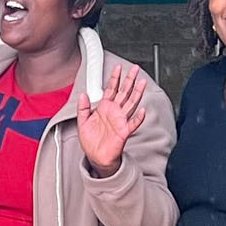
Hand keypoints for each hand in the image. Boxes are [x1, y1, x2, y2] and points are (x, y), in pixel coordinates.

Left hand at [76, 62, 149, 176]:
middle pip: (124, 92)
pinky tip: (142, 111)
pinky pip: (133, 124)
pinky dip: (138, 118)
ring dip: (137, 93)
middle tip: (135, 68)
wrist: (96, 157)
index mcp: (105, 108)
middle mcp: (114, 113)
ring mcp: (120, 121)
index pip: (111, 89)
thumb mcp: (82, 122)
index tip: (118, 68)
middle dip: (129, 80)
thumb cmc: (92, 141)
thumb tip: (83, 94)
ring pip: (131, 104)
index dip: (114, 78)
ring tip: (142, 83)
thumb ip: (82, 108)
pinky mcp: (124, 132)